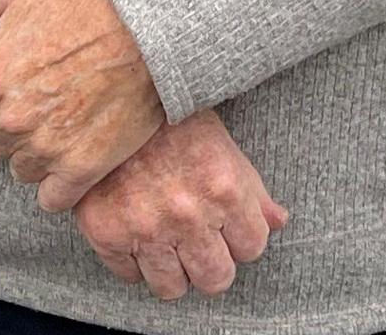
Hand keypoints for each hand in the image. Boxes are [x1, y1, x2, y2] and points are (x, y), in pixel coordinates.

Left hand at [0, 0, 165, 209]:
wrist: (153, 22)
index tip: (24, 82)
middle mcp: (9, 118)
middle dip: (15, 125)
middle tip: (50, 100)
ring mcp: (45, 146)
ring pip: (22, 170)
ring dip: (39, 153)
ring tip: (69, 122)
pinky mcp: (82, 167)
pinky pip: (53, 199)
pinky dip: (63, 185)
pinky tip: (79, 156)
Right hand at [75, 110, 288, 300]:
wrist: (110, 97)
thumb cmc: (170, 118)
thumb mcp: (222, 145)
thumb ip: (252, 190)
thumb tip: (279, 221)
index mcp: (224, 189)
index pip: (252, 248)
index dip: (240, 238)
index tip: (226, 228)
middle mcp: (188, 216)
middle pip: (215, 280)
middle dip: (210, 264)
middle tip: (197, 242)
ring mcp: (146, 228)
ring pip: (172, 288)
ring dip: (172, 270)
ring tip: (166, 242)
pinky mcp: (107, 234)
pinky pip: (129, 276)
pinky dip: (133, 261)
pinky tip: (135, 232)